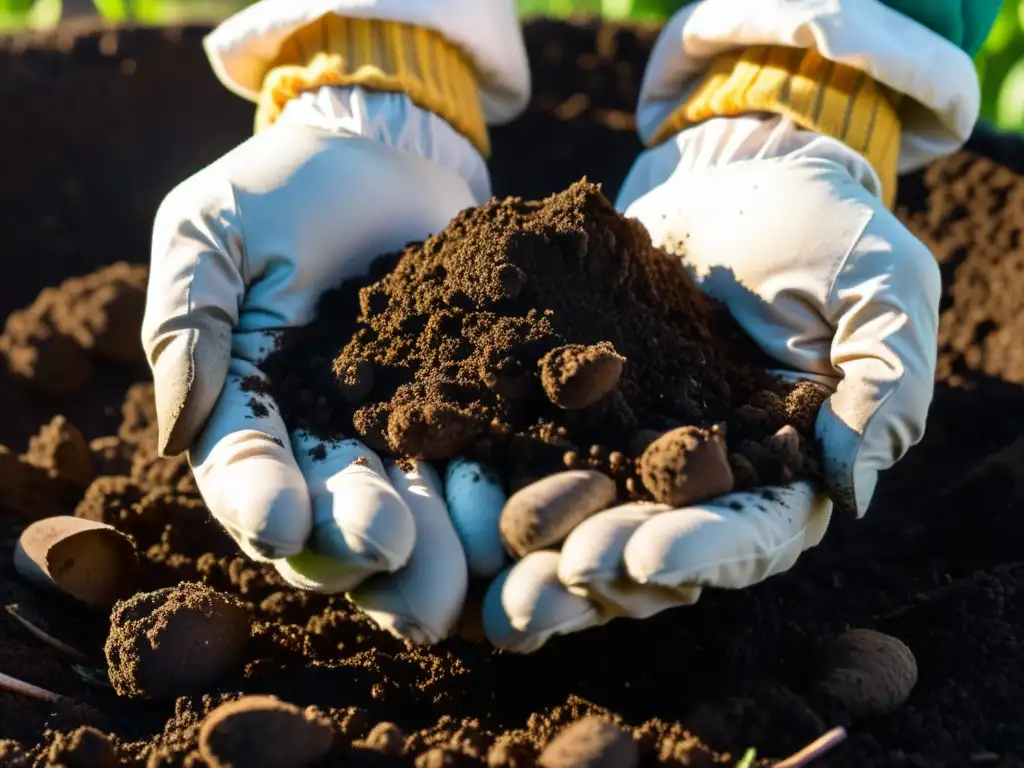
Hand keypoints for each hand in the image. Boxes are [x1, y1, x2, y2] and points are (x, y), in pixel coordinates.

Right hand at [141, 88, 506, 643]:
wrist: (384, 154)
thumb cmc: (282, 187)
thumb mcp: (212, 235)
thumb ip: (187, 325)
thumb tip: (176, 436)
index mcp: (247, 405)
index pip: (244, 468)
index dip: (261, 502)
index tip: (286, 528)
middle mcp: (320, 436)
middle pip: (331, 514)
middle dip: (360, 548)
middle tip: (393, 566)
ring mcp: (395, 431)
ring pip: (411, 506)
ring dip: (433, 546)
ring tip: (461, 571)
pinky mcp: (464, 409)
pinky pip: (478, 460)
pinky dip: (493, 491)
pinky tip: (515, 513)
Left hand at [482, 116, 939, 651]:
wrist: (734, 172)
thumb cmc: (825, 226)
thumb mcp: (882, 291)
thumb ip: (884, 386)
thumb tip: (852, 493)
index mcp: (789, 467)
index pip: (752, 530)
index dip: (700, 552)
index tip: (642, 559)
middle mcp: (711, 478)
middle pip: (661, 551)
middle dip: (602, 574)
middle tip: (543, 592)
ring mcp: (640, 450)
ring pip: (595, 522)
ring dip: (547, 561)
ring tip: (498, 586)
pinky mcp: (583, 414)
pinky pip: (544, 461)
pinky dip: (511, 495)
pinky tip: (470, 527)